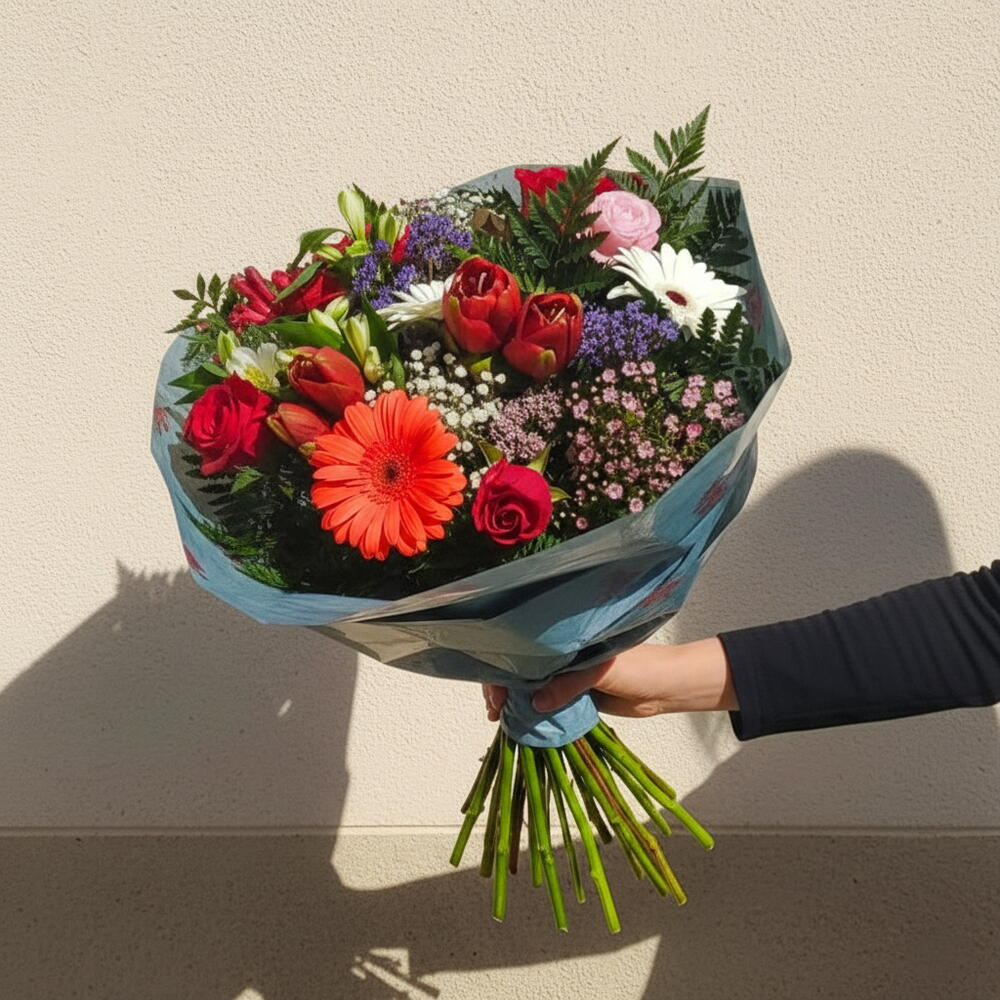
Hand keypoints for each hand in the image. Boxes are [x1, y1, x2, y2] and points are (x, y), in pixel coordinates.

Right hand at [482, 638, 737, 720]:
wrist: (669, 687)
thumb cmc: (641, 668)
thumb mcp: (602, 671)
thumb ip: (570, 684)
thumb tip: (534, 704)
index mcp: (566, 640)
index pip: (524, 650)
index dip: (505, 669)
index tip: (496, 694)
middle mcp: (563, 655)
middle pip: (523, 669)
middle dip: (504, 688)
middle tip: (495, 712)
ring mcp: (569, 676)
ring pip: (532, 687)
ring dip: (516, 703)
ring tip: (502, 720)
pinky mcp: (577, 695)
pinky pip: (548, 703)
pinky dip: (534, 713)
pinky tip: (521, 724)